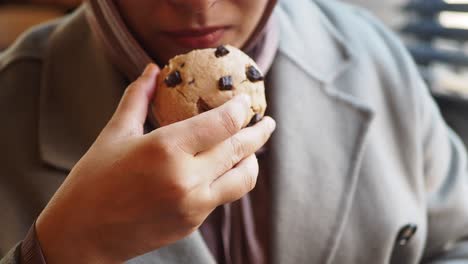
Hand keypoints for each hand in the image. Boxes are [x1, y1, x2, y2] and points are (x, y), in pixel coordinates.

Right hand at [35, 64, 275, 263]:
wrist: (82, 235)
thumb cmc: (93, 181)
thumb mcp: (115, 133)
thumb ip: (138, 97)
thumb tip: (153, 69)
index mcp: (166, 149)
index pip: (223, 123)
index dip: (241, 110)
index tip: (246, 102)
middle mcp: (186, 178)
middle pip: (241, 149)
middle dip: (259, 133)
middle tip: (267, 123)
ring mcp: (193, 205)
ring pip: (243, 179)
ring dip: (251, 161)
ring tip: (250, 150)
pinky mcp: (193, 223)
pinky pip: (221, 196)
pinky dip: (227, 179)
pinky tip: (219, 170)